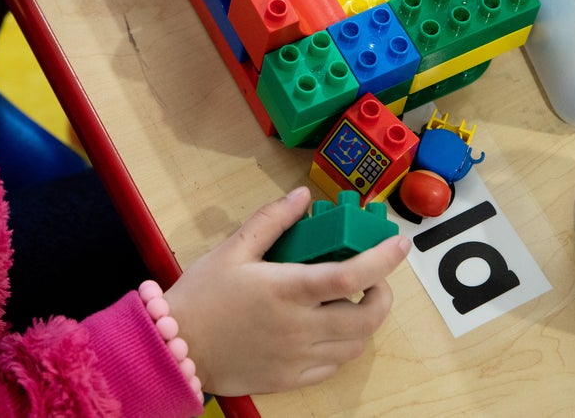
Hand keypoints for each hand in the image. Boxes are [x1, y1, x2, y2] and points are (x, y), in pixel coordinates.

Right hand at [163, 186, 409, 395]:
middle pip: (366, 317)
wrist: (173, 348)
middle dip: (383, 295)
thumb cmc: (201, 295)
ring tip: (352, 302)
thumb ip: (272, 220)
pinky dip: (343, 346)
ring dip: (365, 322)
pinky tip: (329, 329)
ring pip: (355, 345)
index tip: (400, 244)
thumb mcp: (232, 249)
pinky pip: (334, 365)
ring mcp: (297, 357)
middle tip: (374, 279)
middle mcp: (299, 327)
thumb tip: (303, 196)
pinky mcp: (291, 379)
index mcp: (287, 289)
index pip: (352, 275)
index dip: (384, 260)